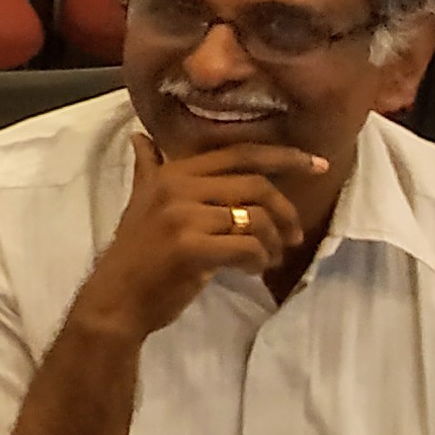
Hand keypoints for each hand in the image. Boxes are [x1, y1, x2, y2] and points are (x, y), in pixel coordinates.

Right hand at [69, 129, 323, 341]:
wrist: (115, 298)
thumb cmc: (137, 252)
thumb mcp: (140, 202)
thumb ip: (148, 168)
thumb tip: (139, 136)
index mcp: (173, 172)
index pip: (241, 154)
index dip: (285, 157)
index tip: (318, 166)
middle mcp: (177, 187)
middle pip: (257, 186)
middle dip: (286, 213)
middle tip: (292, 237)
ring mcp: (182, 217)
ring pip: (256, 219)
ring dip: (274, 243)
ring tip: (271, 258)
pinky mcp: (190, 248)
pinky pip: (248, 247)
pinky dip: (259, 261)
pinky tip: (252, 270)